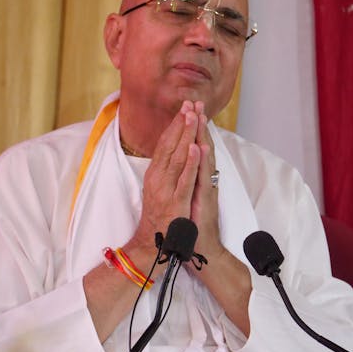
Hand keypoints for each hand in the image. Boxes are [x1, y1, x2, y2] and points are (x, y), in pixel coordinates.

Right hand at [128, 101, 200, 253]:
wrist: (155, 248)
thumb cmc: (162, 219)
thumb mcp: (161, 191)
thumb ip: (167, 172)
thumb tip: (176, 152)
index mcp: (155, 175)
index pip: (165, 144)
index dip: (175, 124)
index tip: (185, 107)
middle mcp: (158, 179)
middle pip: (171, 146)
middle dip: (182, 123)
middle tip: (191, 103)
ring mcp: (167, 191)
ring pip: (178, 158)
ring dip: (186, 136)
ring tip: (193, 116)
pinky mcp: (177, 204)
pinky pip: (185, 180)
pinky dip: (192, 163)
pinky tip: (197, 148)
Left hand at [188, 101, 224, 265]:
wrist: (201, 249)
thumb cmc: (193, 224)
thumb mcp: (188, 197)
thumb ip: (190, 179)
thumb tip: (185, 163)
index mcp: (198, 178)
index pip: (195, 148)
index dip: (193, 128)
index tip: (190, 108)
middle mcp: (204, 180)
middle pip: (201, 147)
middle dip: (198, 124)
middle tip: (197, 103)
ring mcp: (205, 188)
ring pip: (203, 158)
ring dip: (201, 135)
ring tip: (199, 116)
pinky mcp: (203, 200)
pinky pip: (201, 177)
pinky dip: (199, 161)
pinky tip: (199, 147)